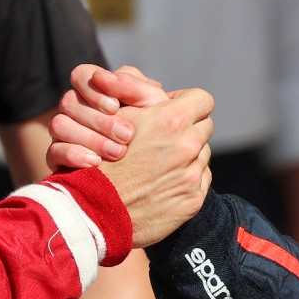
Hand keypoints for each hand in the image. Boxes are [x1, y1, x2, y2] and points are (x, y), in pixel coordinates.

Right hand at [48, 65, 169, 168]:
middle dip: (99, 120)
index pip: (81, 75)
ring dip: (90, 138)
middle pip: (69, 101)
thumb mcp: (155, 108)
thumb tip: (102, 77)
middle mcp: (76, 109)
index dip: (93, 90)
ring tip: (118, 153)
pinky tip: (97, 163)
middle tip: (127, 135)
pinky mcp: (59, 158)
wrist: (153, 176)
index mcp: (97, 91)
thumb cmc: (158, 134)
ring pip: (59, 124)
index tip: (115, 107)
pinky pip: (54, 151)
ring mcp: (65, 133)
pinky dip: (74, 155)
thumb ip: (136, 87)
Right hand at [98, 88, 214, 246]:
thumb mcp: (115, 115)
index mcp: (172, 120)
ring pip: (202, 153)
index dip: (186, 102)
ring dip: (187, 153)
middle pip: (204, 126)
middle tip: (164, 136)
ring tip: (158, 161)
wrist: (94, 209)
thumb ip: (142, 94)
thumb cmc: (100, 157)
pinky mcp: (193, 200)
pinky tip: (160, 182)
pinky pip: (200, 179)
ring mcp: (193, 175)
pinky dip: (185, 177)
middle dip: (188, 128)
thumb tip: (161, 89)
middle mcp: (188, 146)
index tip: (172, 109)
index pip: (202, 99)